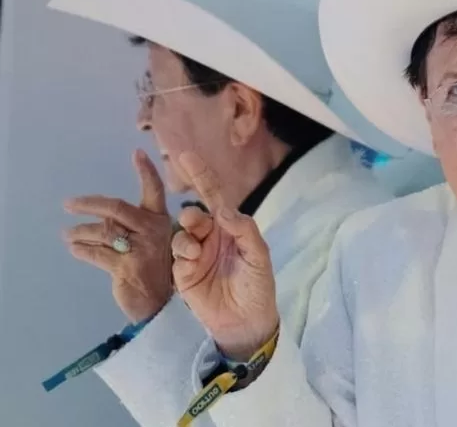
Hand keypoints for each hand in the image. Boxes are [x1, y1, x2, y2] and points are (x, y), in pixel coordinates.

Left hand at [63, 150, 173, 322]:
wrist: (162, 305)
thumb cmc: (158, 272)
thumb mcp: (154, 245)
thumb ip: (135, 229)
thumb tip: (102, 218)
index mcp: (162, 222)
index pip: (155, 191)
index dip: (147, 171)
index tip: (137, 153)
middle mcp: (154, 231)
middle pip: (116, 208)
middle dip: (89, 204)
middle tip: (69, 204)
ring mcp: (142, 249)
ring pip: (102, 231)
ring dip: (80, 233)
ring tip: (69, 236)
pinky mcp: (127, 266)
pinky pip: (96, 253)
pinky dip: (82, 250)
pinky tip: (75, 249)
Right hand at [172, 152, 277, 360]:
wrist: (246, 321)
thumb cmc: (258, 286)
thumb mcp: (259, 256)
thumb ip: (244, 230)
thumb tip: (223, 209)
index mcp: (230, 228)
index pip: (214, 196)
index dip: (201, 175)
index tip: (185, 155)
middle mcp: (211, 237)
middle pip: (194, 214)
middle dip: (192, 215)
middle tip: (195, 221)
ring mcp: (195, 254)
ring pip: (182, 233)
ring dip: (186, 237)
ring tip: (196, 251)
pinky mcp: (183, 272)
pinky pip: (177, 255)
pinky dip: (183, 254)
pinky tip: (193, 262)